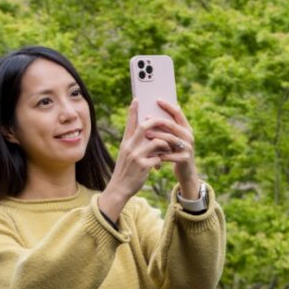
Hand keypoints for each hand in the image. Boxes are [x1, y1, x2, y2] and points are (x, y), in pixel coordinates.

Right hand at [100, 99, 176, 220]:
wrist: (119, 189)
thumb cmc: (125, 172)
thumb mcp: (126, 155)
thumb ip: (135, 145)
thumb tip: (148, 135)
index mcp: (125, 143)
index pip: (129, 123)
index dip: (133, 111)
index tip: (137, 99)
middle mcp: (129, 146)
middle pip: (145, 126)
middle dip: (158, 122)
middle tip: (166, 122)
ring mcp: (136, 156)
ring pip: (157, 141)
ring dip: (166, 144)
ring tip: (170, 148)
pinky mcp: (143, 165)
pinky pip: (159, 157)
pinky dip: (163, 159)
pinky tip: (161, 165)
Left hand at [145, 99, 199, 198]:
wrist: (186, 172)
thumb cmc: (175, 153)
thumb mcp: (174, 139)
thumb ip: (169, 127)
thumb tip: (156, 110)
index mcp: (186, 128)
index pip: (178, 113)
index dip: (168, 106)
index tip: (157, 100)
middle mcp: (189, 136)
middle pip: (172, 125)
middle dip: (158, 121)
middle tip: (146, 118)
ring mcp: (188, 147)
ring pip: (170, 139)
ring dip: (157, 136)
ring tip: (146, 134)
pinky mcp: (184, 159)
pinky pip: (169, 154)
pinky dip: (159, 153)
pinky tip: (150, 152)